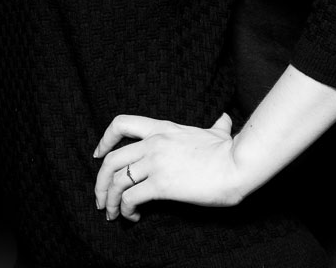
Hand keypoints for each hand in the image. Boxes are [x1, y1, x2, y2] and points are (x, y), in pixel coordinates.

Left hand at [93, 112, 240, 220]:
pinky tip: (132, 216)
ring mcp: (156, 163)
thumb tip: (225, 119)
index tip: (98, 155)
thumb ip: (215, 126)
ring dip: (110, 200)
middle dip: (100, 182)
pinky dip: (126, 209)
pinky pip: (131, 198)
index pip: (121, 124)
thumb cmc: (228, 152)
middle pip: (111, 159)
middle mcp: (152, 143)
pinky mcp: (162, 185)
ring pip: (117, 180)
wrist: (237, 164)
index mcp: (160, 128)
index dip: (104, 139)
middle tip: (100, 198)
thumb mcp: (217, 133)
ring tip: (112, 213)